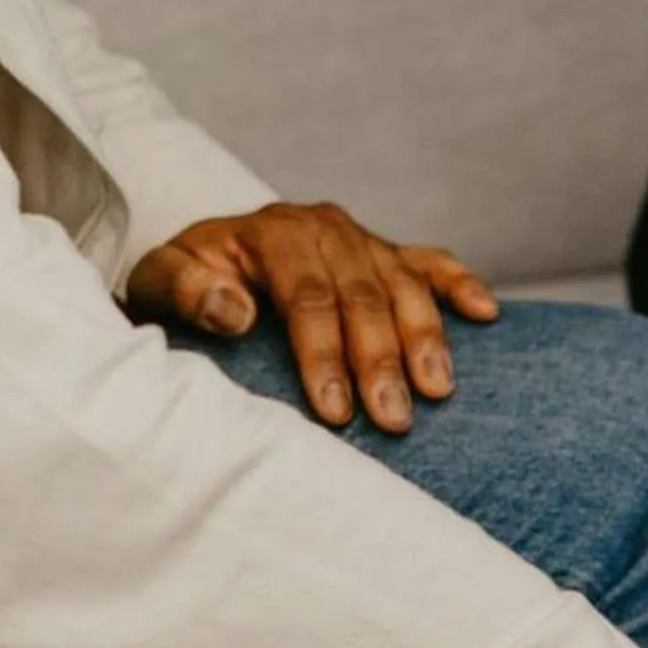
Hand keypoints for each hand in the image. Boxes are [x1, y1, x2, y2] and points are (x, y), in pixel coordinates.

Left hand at [122, 202, 499, 433]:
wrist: (201, 258)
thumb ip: (187, 291)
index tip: (335, 411)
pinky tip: (487, 313)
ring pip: (404, 286)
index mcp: (274, 232)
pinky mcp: (384, 252)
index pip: (308, 296)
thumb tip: (236, 312)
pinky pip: (430, 263)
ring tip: (437, 391)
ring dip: (425, 339)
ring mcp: (361, 238)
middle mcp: (325, 227)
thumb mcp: (159, 282)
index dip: (323, 356)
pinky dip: (460, 285)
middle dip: (380, 361)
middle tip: (393, 420)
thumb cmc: (184, 282)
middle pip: (363, 296)